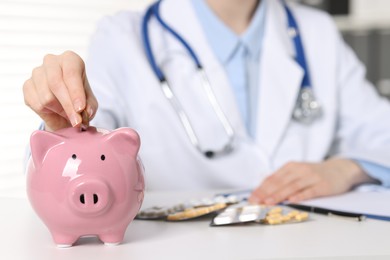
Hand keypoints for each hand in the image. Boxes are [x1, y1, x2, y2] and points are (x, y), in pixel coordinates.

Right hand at [23, 51, 97, 130]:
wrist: (63, 108)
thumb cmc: (78, 100)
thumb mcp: (90, 103)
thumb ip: (90, 106)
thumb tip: (86, 111)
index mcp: (70, 59)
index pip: (71, 73)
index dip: (76, 92)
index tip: (80, 109)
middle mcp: (52, 61)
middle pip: (56, 83)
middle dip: (68, 105)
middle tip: (77, 121)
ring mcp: (37, 72)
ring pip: (46, 96)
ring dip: (59, 110)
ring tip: (67, 113)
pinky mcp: (27, 86)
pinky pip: (36, 103)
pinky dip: (48, 112)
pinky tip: (54, 110)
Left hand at [249, 158, 375, 204]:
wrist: (340, 169)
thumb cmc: (315, 173)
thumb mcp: (297, 172)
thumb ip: (283, 180)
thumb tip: (264, 191)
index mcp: (290, 167)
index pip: (272, 178)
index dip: (261, 188)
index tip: (252, 197)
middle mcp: (299, 170)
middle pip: (279, 182)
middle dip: (265, 192)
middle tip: (256, 201)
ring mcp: (311, 177)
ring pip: (292, 186)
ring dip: (279, 195)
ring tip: (268, 202)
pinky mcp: (322, 185)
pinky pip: (310, 191)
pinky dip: (300, 195)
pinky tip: (292, 200)